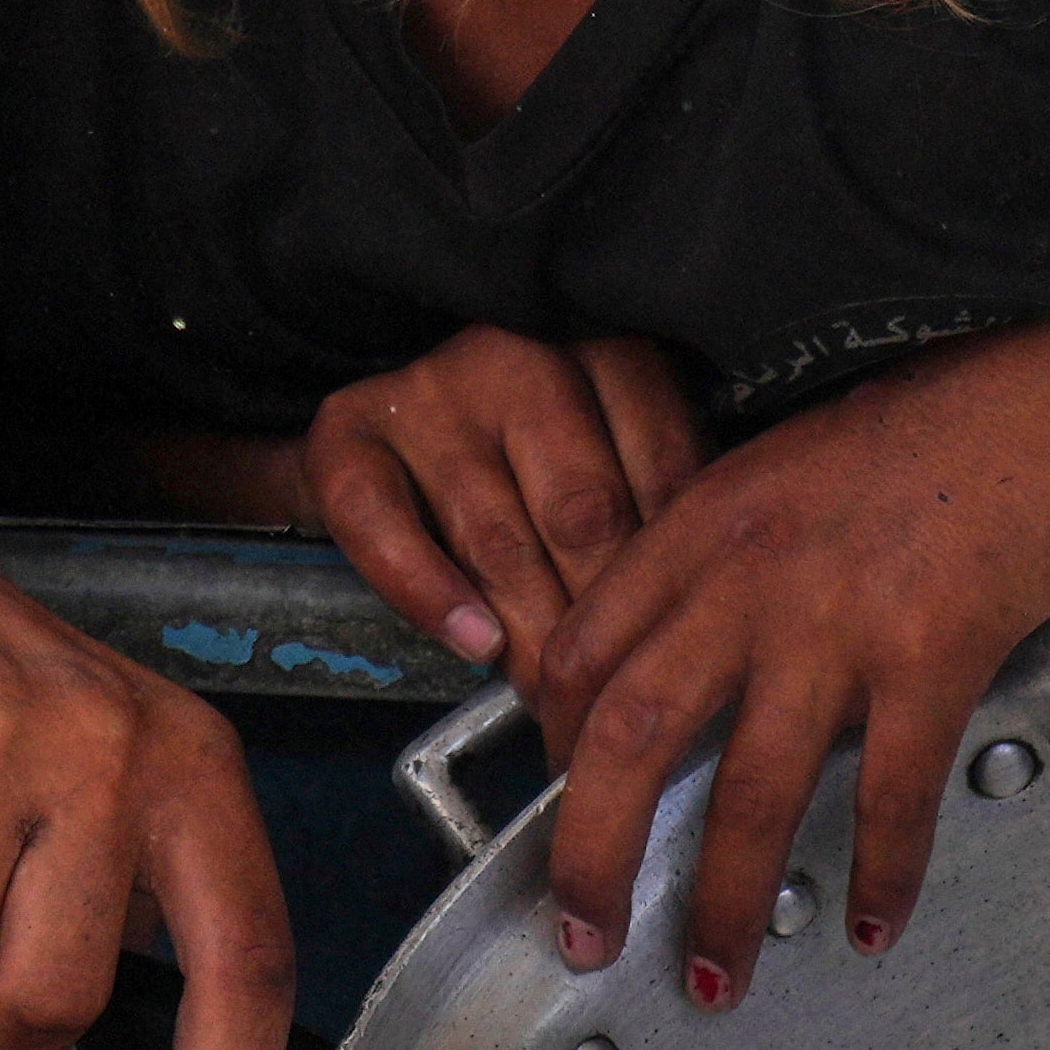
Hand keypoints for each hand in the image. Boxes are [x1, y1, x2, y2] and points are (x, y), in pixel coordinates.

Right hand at [298, 323, 704, 673]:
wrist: (399, 423)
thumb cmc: (535, 454)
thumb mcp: (621, 451)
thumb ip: (656, 510)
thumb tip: (699, 619)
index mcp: (608, 351)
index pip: (663, 473)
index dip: (673, 579)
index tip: (677, 649)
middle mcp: (522, 358)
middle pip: (582, 512)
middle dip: (601, 621)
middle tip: (615, 697)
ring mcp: (433, 390)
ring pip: (494, 534)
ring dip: (529, 634)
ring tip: (554, 698)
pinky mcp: (350, 426)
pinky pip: (381, 522)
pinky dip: (427, 592)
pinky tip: (472, 644)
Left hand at [507, 316, 1049, 987]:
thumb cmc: (938, 423)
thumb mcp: (791, 467)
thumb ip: (727, 555)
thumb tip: (694, 655)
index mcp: (706, 522)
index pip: (584, 649)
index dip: (555, 745)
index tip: (563, 805)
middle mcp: (750, 575)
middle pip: (628, 735)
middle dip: (592, 855)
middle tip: (582, 933)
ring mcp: (838, 620)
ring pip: (749, 791)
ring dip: (722, 900)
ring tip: (714, 974)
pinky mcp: (932, 655)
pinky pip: (892, 796)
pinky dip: (882, 876)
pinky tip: (875, 926)